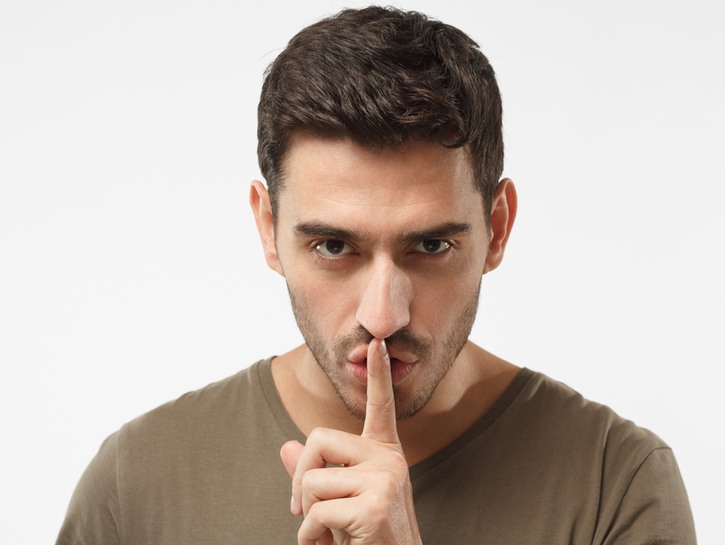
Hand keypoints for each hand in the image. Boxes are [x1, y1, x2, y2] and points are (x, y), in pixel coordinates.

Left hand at [280, 338, 422, 544]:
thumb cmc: (365, 538)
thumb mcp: (340, 501)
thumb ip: (316, 473)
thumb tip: (287, 446)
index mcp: (385, 453)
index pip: (380, 406)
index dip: (378, 374)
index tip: (378, 342)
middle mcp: (390, 459)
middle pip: (318, 439)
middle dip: (301, 480)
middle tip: (306, 512)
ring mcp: (385, 480)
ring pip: (312, 480)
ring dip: (307, 517)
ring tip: (329, 535)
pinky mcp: (374, 507)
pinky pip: (314, 513)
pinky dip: (309, 538)